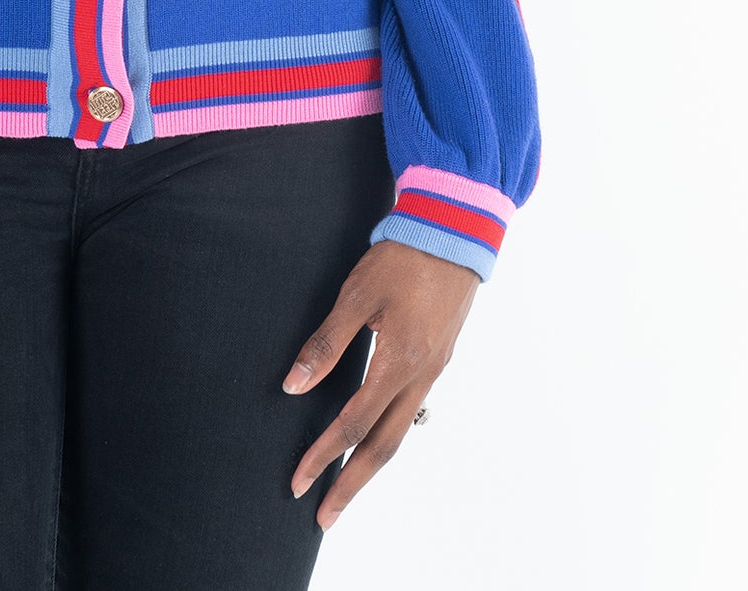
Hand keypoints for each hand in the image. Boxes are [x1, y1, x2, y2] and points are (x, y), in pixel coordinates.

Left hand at [283, 239, 477, 529]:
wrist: (454, 231)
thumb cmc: (402, 258)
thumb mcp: (357, 295)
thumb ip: (326, 342)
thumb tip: (293, 386)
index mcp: (399, 363)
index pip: (353, 425)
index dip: (322, 455)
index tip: (297, 481)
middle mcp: (420, 377)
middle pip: (384, 447)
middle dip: (350, 483)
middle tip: (323, 516)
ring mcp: (433, 370)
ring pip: (400, 432)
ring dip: (370, 464)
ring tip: (344, 486)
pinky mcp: (437, 358)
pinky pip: (410, 410)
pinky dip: (388, 434)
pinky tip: (373, 438)